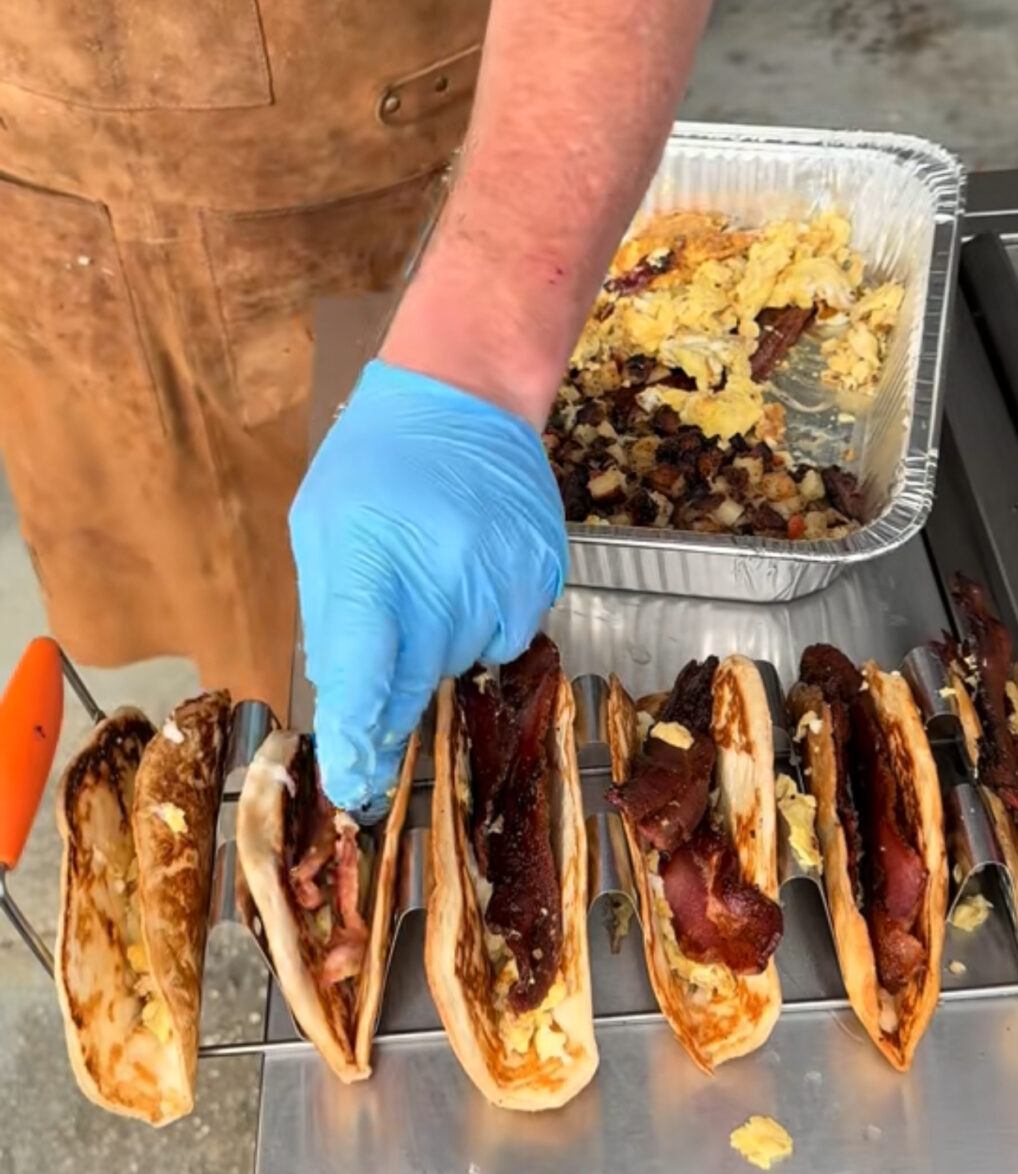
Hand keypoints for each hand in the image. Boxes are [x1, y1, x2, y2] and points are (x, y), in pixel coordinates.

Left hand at [289, 359, 567, 811]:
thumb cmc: (378, 459)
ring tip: (430, 588)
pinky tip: (470, 581)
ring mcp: (498, 575)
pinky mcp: (540, 573)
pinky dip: (484, 627)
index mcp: (371, 560)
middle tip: (382, 689)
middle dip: (393, 698)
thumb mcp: (322, 524)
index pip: (362, 670)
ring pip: (464, 662)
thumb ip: (331, 611)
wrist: (467, 393)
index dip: (357, 734)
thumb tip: (345, 693)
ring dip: (440, 649)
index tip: (354, 780)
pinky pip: (508, 637)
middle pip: (416, 680)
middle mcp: (441, 574)